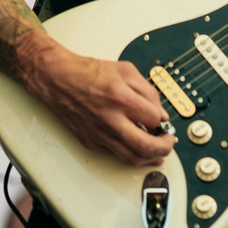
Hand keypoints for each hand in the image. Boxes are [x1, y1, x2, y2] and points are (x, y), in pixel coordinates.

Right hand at [17, 33, 174, 166]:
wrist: (59, 79)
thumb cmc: (89, 73)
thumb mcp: (125, 70)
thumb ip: (147, 90)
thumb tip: (160, 112)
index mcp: (120, 97)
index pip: (153, 119)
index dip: (164, 121)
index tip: (165, 120)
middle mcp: (110, 119)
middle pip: (145, 146)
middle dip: (164, 147)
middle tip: (169, 142)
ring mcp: (99, 134)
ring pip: (131, 157)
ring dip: (150, 157)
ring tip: (158, 151)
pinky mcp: (91, 142)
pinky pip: (117, 156)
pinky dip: (132, 156)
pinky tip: (138, 150)